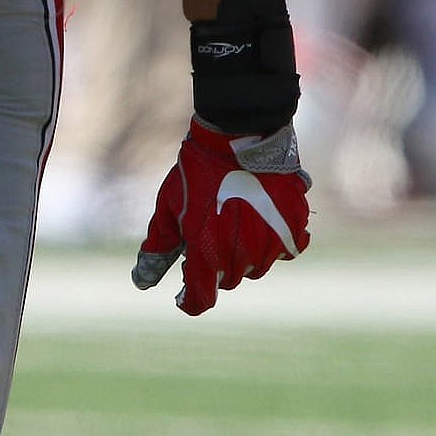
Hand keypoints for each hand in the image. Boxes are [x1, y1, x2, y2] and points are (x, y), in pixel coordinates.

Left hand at [133, 119, 311, 315]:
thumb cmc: (197, 173)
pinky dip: (274, 240)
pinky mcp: (294, 227)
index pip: (200, 299)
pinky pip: (286, 248)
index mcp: (207, 255)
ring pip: (256, 266)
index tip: (185, 293)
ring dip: (244, 253)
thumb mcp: (169, 208)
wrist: (238, 136)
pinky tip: (262, 218)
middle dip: (215, 265)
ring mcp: (272, 244)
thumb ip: (158, 248)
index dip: (190, 299)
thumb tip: (141, 282)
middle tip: (208, 232)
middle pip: (228, 280)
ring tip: (233, 218)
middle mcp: (241, 257)